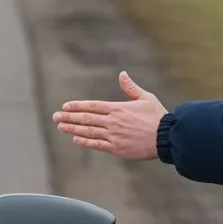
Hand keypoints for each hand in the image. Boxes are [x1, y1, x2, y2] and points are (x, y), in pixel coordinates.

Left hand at [52, 71, 167, 159]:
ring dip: (72, 128)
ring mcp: (113, 135)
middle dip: (69, 117)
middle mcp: (112, 121)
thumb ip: (131, 87)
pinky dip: (85, 141)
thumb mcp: (146, 97)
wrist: (166, 137)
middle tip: (55, 116)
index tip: (65, 106)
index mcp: (118, 108)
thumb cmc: (158, 117)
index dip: (77, 106)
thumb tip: (122, 74)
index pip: (92, 106)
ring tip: (60, 126)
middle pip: (86, 118)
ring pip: (88, 131)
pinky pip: (97, 145)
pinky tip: (75, 139)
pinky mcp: (117, 148)